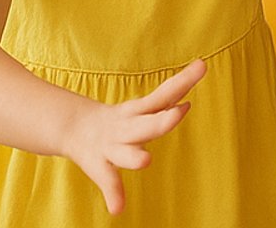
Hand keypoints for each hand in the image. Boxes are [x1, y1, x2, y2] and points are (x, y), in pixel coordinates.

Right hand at [63, 58, 205, 214]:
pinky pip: (108, 181)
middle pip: (148, 124)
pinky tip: (117, 209)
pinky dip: (113, 195)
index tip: (201, 68)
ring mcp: (112, 147)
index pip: (163, 96)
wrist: (74, 128)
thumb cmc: (121, 119)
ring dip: (134, 156)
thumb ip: (172, 92)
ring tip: (145, 161)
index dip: (181, 84)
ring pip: (125, 153)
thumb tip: (201, 66)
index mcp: (137, 112)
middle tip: (181, 110)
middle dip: (163, 120)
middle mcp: (126, 127)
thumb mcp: (144, 106)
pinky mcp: (99, 166)